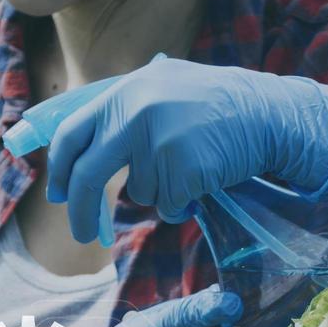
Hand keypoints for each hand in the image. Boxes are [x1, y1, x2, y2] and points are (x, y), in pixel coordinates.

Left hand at [46, 57, 327, 242]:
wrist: (268, 114)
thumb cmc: (214, 108)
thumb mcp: (161, 90)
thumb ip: (121, 113)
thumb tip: (78, 155)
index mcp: (124, 92)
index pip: (71, 135)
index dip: (60, 171)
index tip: (59, 195)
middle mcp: (135, 113)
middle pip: (90, 176)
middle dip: (83, 212)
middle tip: (85, 236)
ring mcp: (159, 140)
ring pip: (139, 193)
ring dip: (160, 193)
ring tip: (190, 166)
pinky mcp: (182, 167)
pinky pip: (168, 205)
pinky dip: (182, 203)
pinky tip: (203, 178)